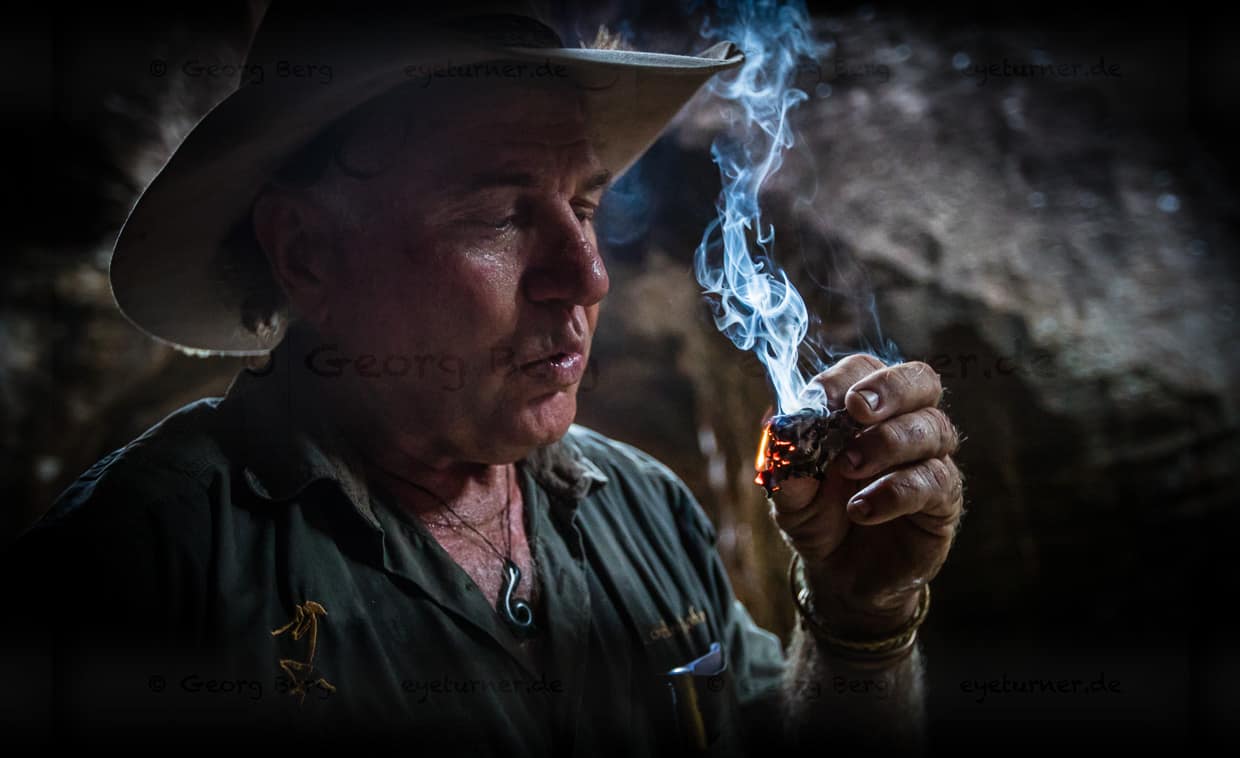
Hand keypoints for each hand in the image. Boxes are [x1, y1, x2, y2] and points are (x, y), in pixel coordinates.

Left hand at [768, 355, 964, 637]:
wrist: (839, 575)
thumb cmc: (817, 518)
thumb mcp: (789, 491)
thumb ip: (784, 460)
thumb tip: (776, 425)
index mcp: (863, 409)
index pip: (865, 370)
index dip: (844, 378)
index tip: (819, 399)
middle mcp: (904, 424)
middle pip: (920, 380)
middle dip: (889, 388)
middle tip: (857, 410)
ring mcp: (929, 460)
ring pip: (933, 428)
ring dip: (887, 443)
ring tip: (850, 468)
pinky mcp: (943, 500)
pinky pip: (934, 480)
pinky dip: (895, 491)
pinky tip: (862, 509)